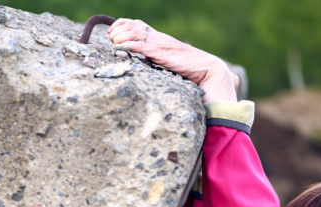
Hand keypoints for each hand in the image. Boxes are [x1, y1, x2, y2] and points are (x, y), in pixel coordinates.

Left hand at [107, 19, 237, 102]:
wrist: (208, 69)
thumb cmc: (190, 68)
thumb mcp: (168, 59)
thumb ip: (157, 57)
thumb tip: (143, 61)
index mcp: (159, 38)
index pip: (136, 24)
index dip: (121, 26)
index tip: (112, 35)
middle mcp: (158, 38)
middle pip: (132, 25)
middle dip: (117, 30)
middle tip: (112, 40)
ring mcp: (160, 45)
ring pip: (134, 33)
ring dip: (120, 37)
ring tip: (114, 44)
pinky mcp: (161, 55)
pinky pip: (141, 46)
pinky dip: (128, 46)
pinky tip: (119, 48)